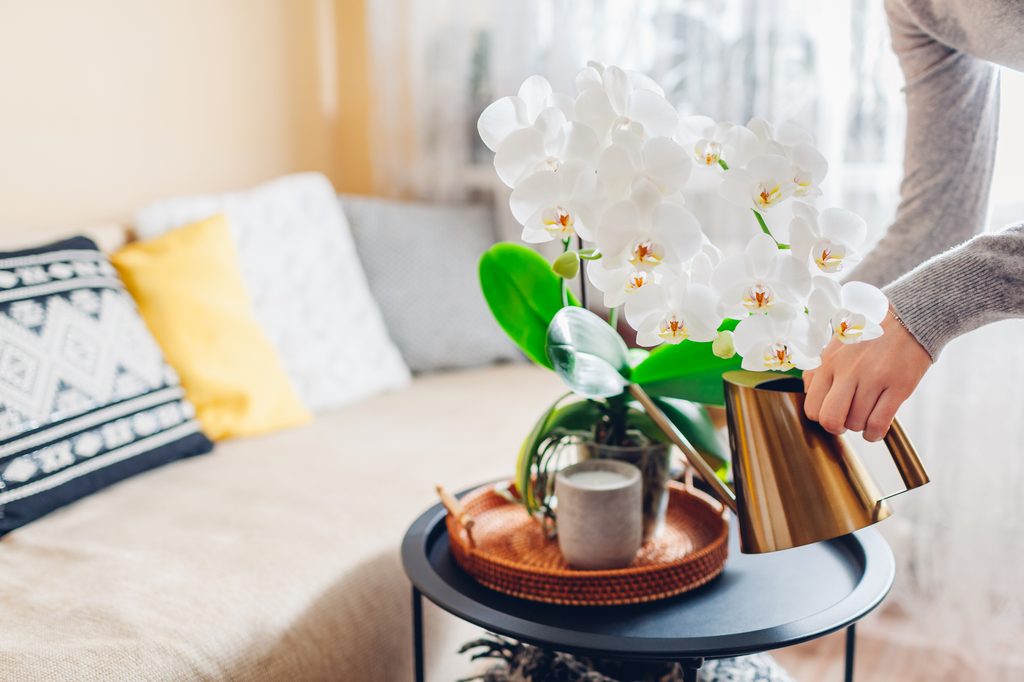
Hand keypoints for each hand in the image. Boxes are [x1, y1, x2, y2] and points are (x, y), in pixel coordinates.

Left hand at [803, 308, 931, 440]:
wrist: (908, 319)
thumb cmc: (870, 336)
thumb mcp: (836, 345)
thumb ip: (818, 368)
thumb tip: (807, 391)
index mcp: (829, 362)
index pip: (812, 407)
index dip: (822, 417)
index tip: (833, 413)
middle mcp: (847, 371)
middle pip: (830, 419)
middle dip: (837, 427)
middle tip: (846, 421)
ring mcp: (873, 379)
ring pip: (856, 423)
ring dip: (860, 426)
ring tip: (866, 414)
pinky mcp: (898, 386)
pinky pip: (879, 424)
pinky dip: (874, 433)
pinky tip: (876, 428)